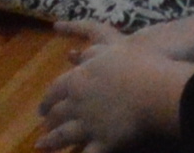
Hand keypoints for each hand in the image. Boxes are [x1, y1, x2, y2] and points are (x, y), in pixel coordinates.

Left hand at [36, 27, 193, 151]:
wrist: (151, 90)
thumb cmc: (134, 64)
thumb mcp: (109, 50)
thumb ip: (92, 54)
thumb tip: (78, 55)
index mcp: (77, 80)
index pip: (55, 90)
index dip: (47, 100)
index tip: (42, 108)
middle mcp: (77, 104)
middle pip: (57, 114)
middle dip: (49, 121)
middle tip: (44, 126)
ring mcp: (88, 125)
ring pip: (63, 136)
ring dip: (51, 142)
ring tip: (42, 146)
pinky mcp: (102, 142)